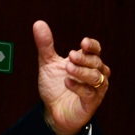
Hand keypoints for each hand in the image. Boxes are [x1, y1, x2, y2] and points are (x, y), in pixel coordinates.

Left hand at [33, 20, 109, 134]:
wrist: (53, 111)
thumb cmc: (55, 86)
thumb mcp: (47, 64)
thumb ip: (45, 45)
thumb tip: (38, 23)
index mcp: (86, 62)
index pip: (95, 50)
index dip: (92, 46)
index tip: (83, 43)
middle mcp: (95, 74)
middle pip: (96, 63)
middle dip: (84, 59)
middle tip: (70, 55)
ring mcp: (95, 89)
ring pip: (96, 78)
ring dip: (82, 72)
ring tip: (68, 68)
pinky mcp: (90, 103)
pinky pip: (89, 94)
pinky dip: (79, 87)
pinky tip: (67, 82)